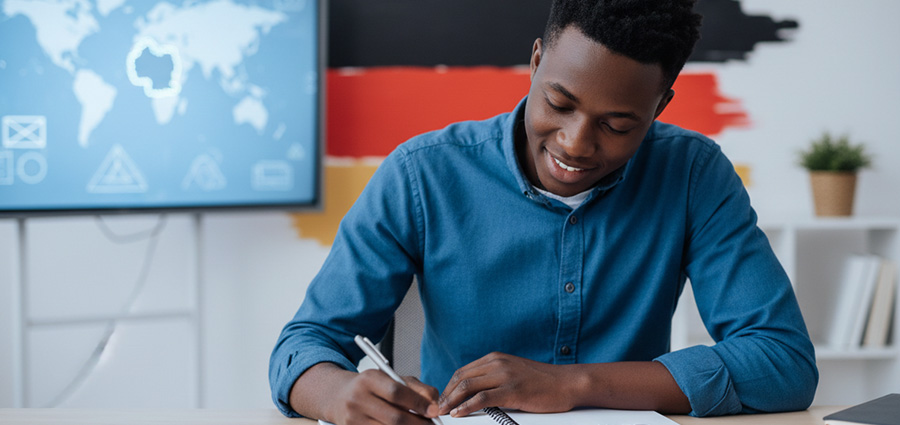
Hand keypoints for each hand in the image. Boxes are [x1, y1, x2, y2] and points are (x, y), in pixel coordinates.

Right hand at [323, 369, 440, 424]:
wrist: (338, 397)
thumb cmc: (370, 387)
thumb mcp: (390, 379)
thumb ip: (416, 388)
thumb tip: (434, 405)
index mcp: (369, 379)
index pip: (397, 392)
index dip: (418, 403)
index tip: (434, 411)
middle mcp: (358, 399)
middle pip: (395, 418)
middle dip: (418, 424)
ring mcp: (354, 419)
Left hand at [438, 352, 578, 417]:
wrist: (567, 383)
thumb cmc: (543, 382)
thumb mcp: (514, 373)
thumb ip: (495, 378)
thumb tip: (476, 393)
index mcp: (496, 358)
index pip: (463, 371)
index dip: (448, 386)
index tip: (442, 399)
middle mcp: (498, 363)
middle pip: (461, 377)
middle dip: (445, 394)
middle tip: (436, 408)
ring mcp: (505, 375)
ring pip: (468, 386)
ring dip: (451, 400)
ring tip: (443, 412)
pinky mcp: (513, 389)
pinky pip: (482, 398)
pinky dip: (467, 406)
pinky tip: (459, 413)